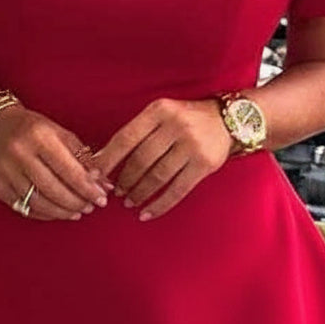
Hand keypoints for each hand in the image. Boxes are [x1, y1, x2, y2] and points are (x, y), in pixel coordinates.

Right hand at [0, 104, 113, 220]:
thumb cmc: (32, 129)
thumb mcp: (60, 134)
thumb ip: (83, 158)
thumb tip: (103, 184)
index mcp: (39, 136)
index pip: (69, 170)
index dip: (88, 189)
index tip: (101, 198)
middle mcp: (19, 153)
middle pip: (54, 190)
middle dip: (76, 202)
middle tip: (90, 207)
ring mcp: (4, 171)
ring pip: (38, 202)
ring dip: (62, 211)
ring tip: (76, 212)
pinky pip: (23, 207)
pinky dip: (43, 213)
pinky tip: (56, 212)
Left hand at [92, 97, 234, 220]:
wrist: (230, 120)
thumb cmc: (186, 119)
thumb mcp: (162, 114)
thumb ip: (137, 132)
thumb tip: (101, 159)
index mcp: (159, 110)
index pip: (125, 138)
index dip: (107, 159)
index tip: (94, 175)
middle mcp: (175, 125)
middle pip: (140, 160)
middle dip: (124, 180)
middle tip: (115, 193)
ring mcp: (192, 145)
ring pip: (157, 177)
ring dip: (139, 193)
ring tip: (129, 202)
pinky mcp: (204, 164)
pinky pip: (177, 189)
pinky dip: (160, 204)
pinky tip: (147, 213)